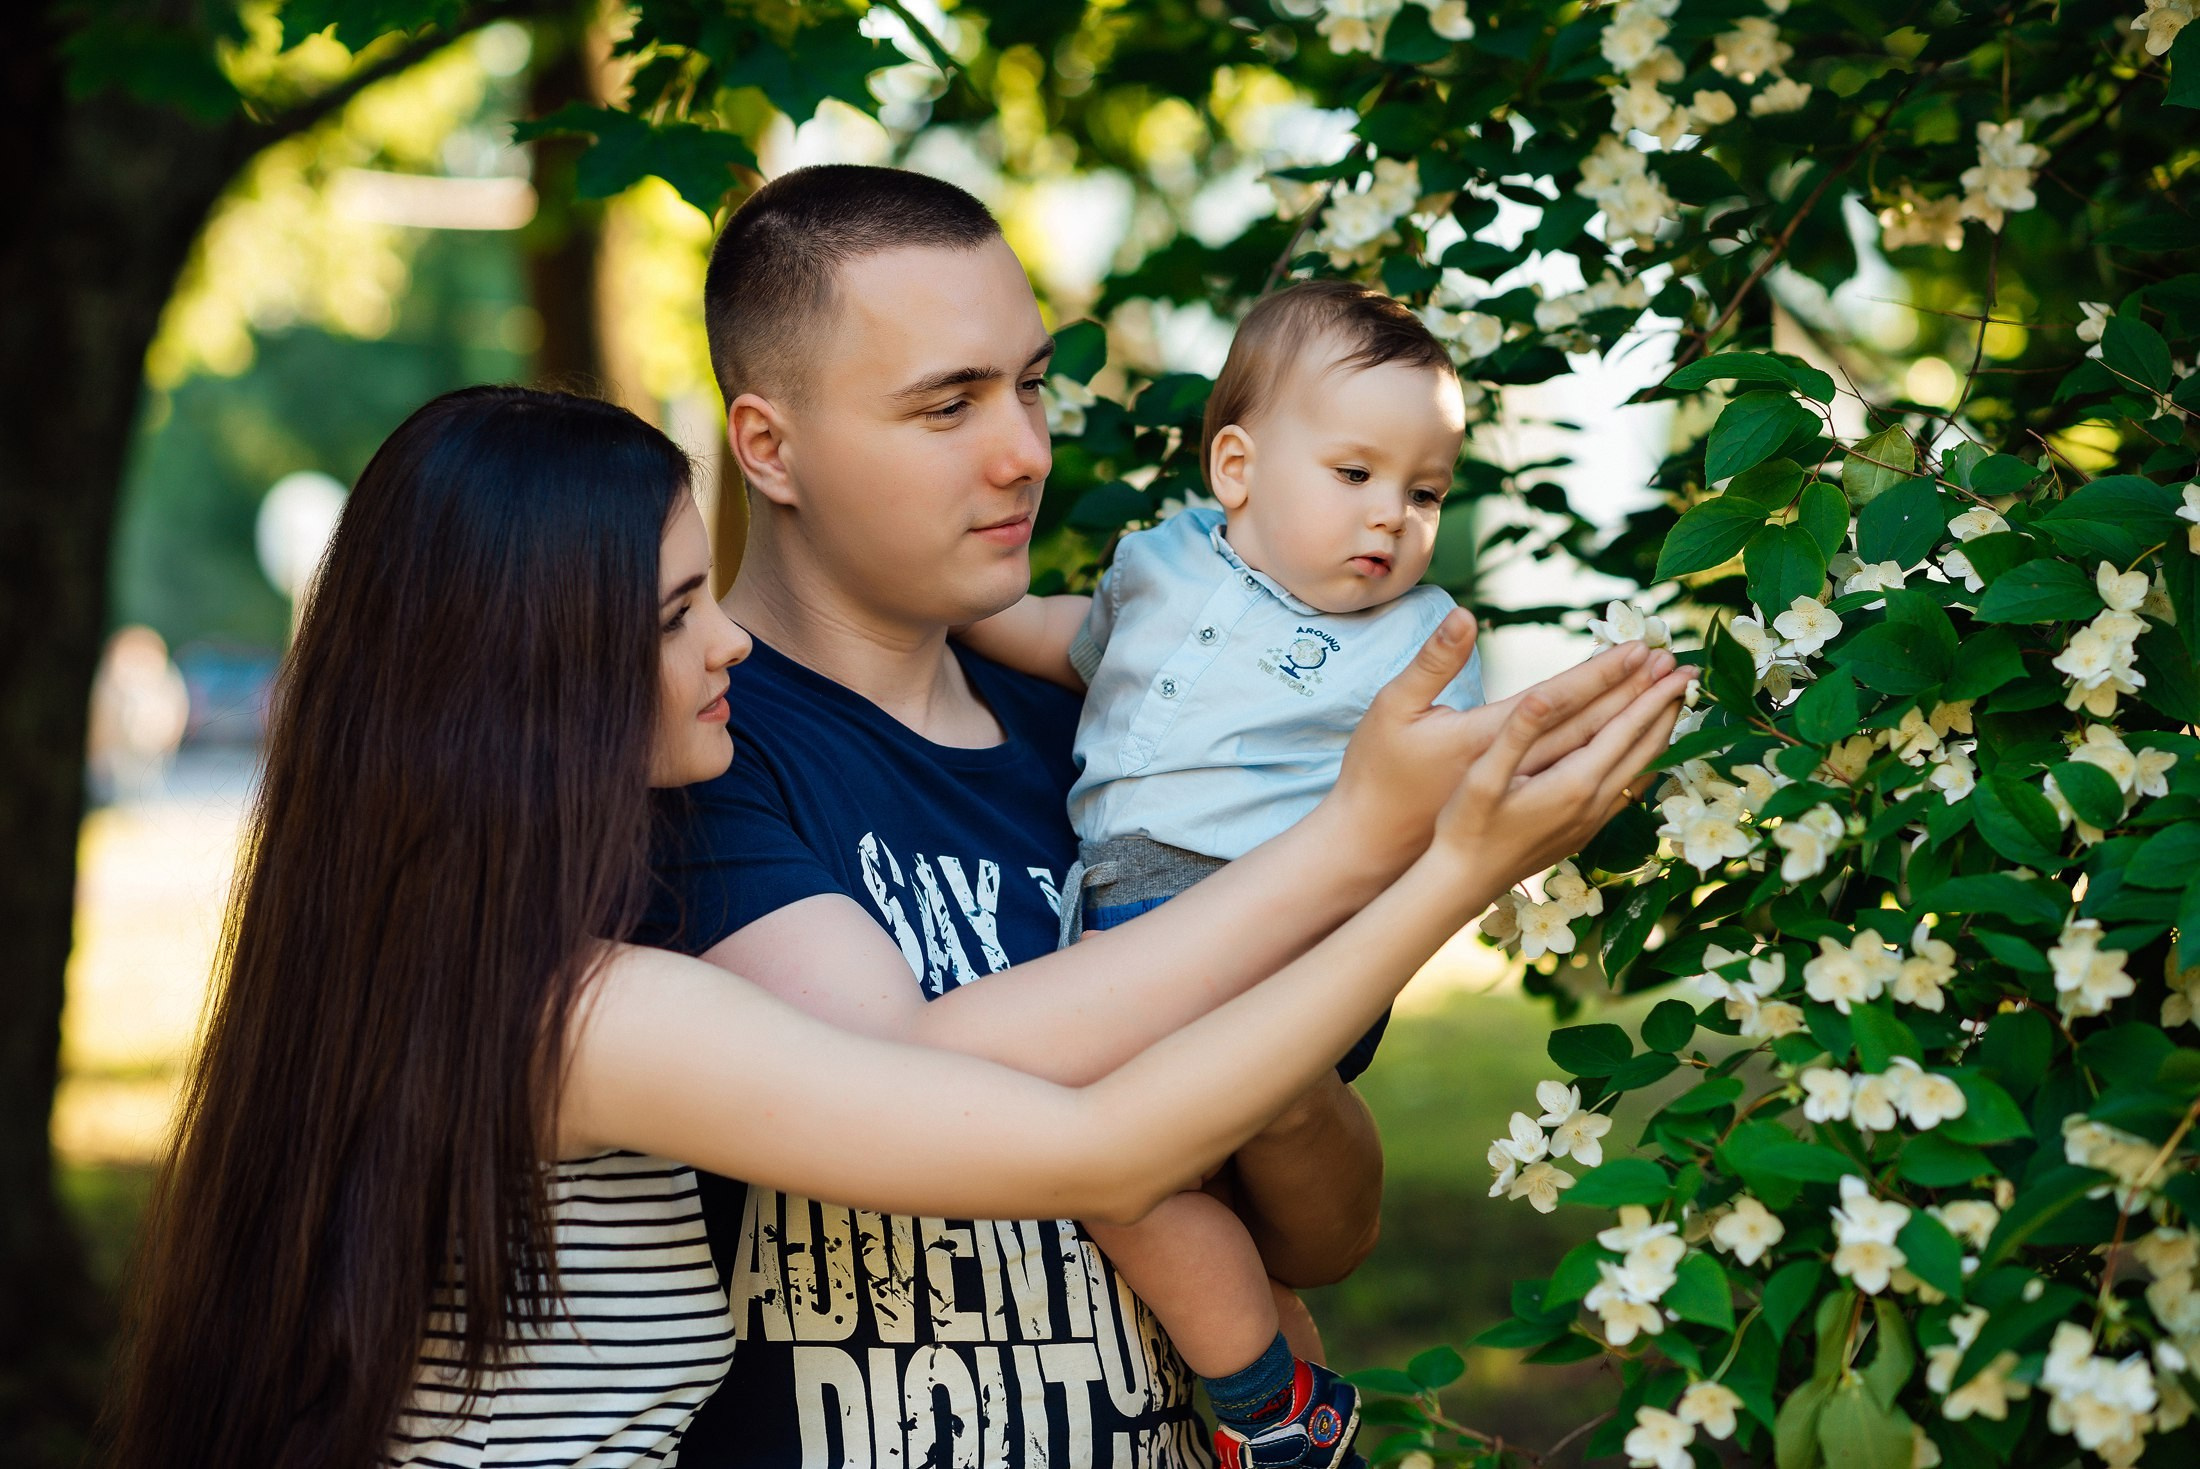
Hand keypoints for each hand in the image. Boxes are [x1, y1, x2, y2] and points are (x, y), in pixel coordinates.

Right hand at [1428, 660, 1692, 885]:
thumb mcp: (1482, 777)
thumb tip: (1546, 693)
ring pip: (1642, 771)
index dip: (1652, 693)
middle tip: (1690, 673)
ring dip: (1661, 735)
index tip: (1675, 663)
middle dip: (1667, 708)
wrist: (1462, 883)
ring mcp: (1593, 822)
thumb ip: (1517, 734)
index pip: (1625, 729)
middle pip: (1645, 749)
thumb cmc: (1464, 827)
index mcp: (1574, 784)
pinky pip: (1629, 790)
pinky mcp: (1585, 832)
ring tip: (1674, 705)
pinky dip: (1644, 762)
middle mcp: (1594, 804)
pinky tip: (1644, 754)